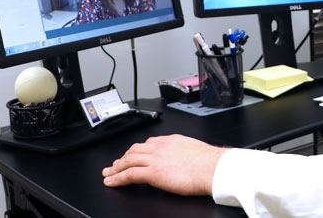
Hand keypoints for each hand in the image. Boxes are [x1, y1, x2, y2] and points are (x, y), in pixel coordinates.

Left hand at [102, 134, 226, 195]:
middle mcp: (161, 147)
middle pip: (135, 149)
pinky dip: (117, 178)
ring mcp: (155, 159)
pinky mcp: (152, 173)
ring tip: (108, 173)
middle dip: (123, 157)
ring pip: (128, 160)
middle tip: (114, 164)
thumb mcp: (195, 151)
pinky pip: (129, 174)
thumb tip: (185, 160)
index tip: (133, 154)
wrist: (213, 168)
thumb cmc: (210, 163)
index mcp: (172, 140)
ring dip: (116, 167)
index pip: (149, 142)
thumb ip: (184, 153)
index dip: (137, 150)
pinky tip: (111, 182)